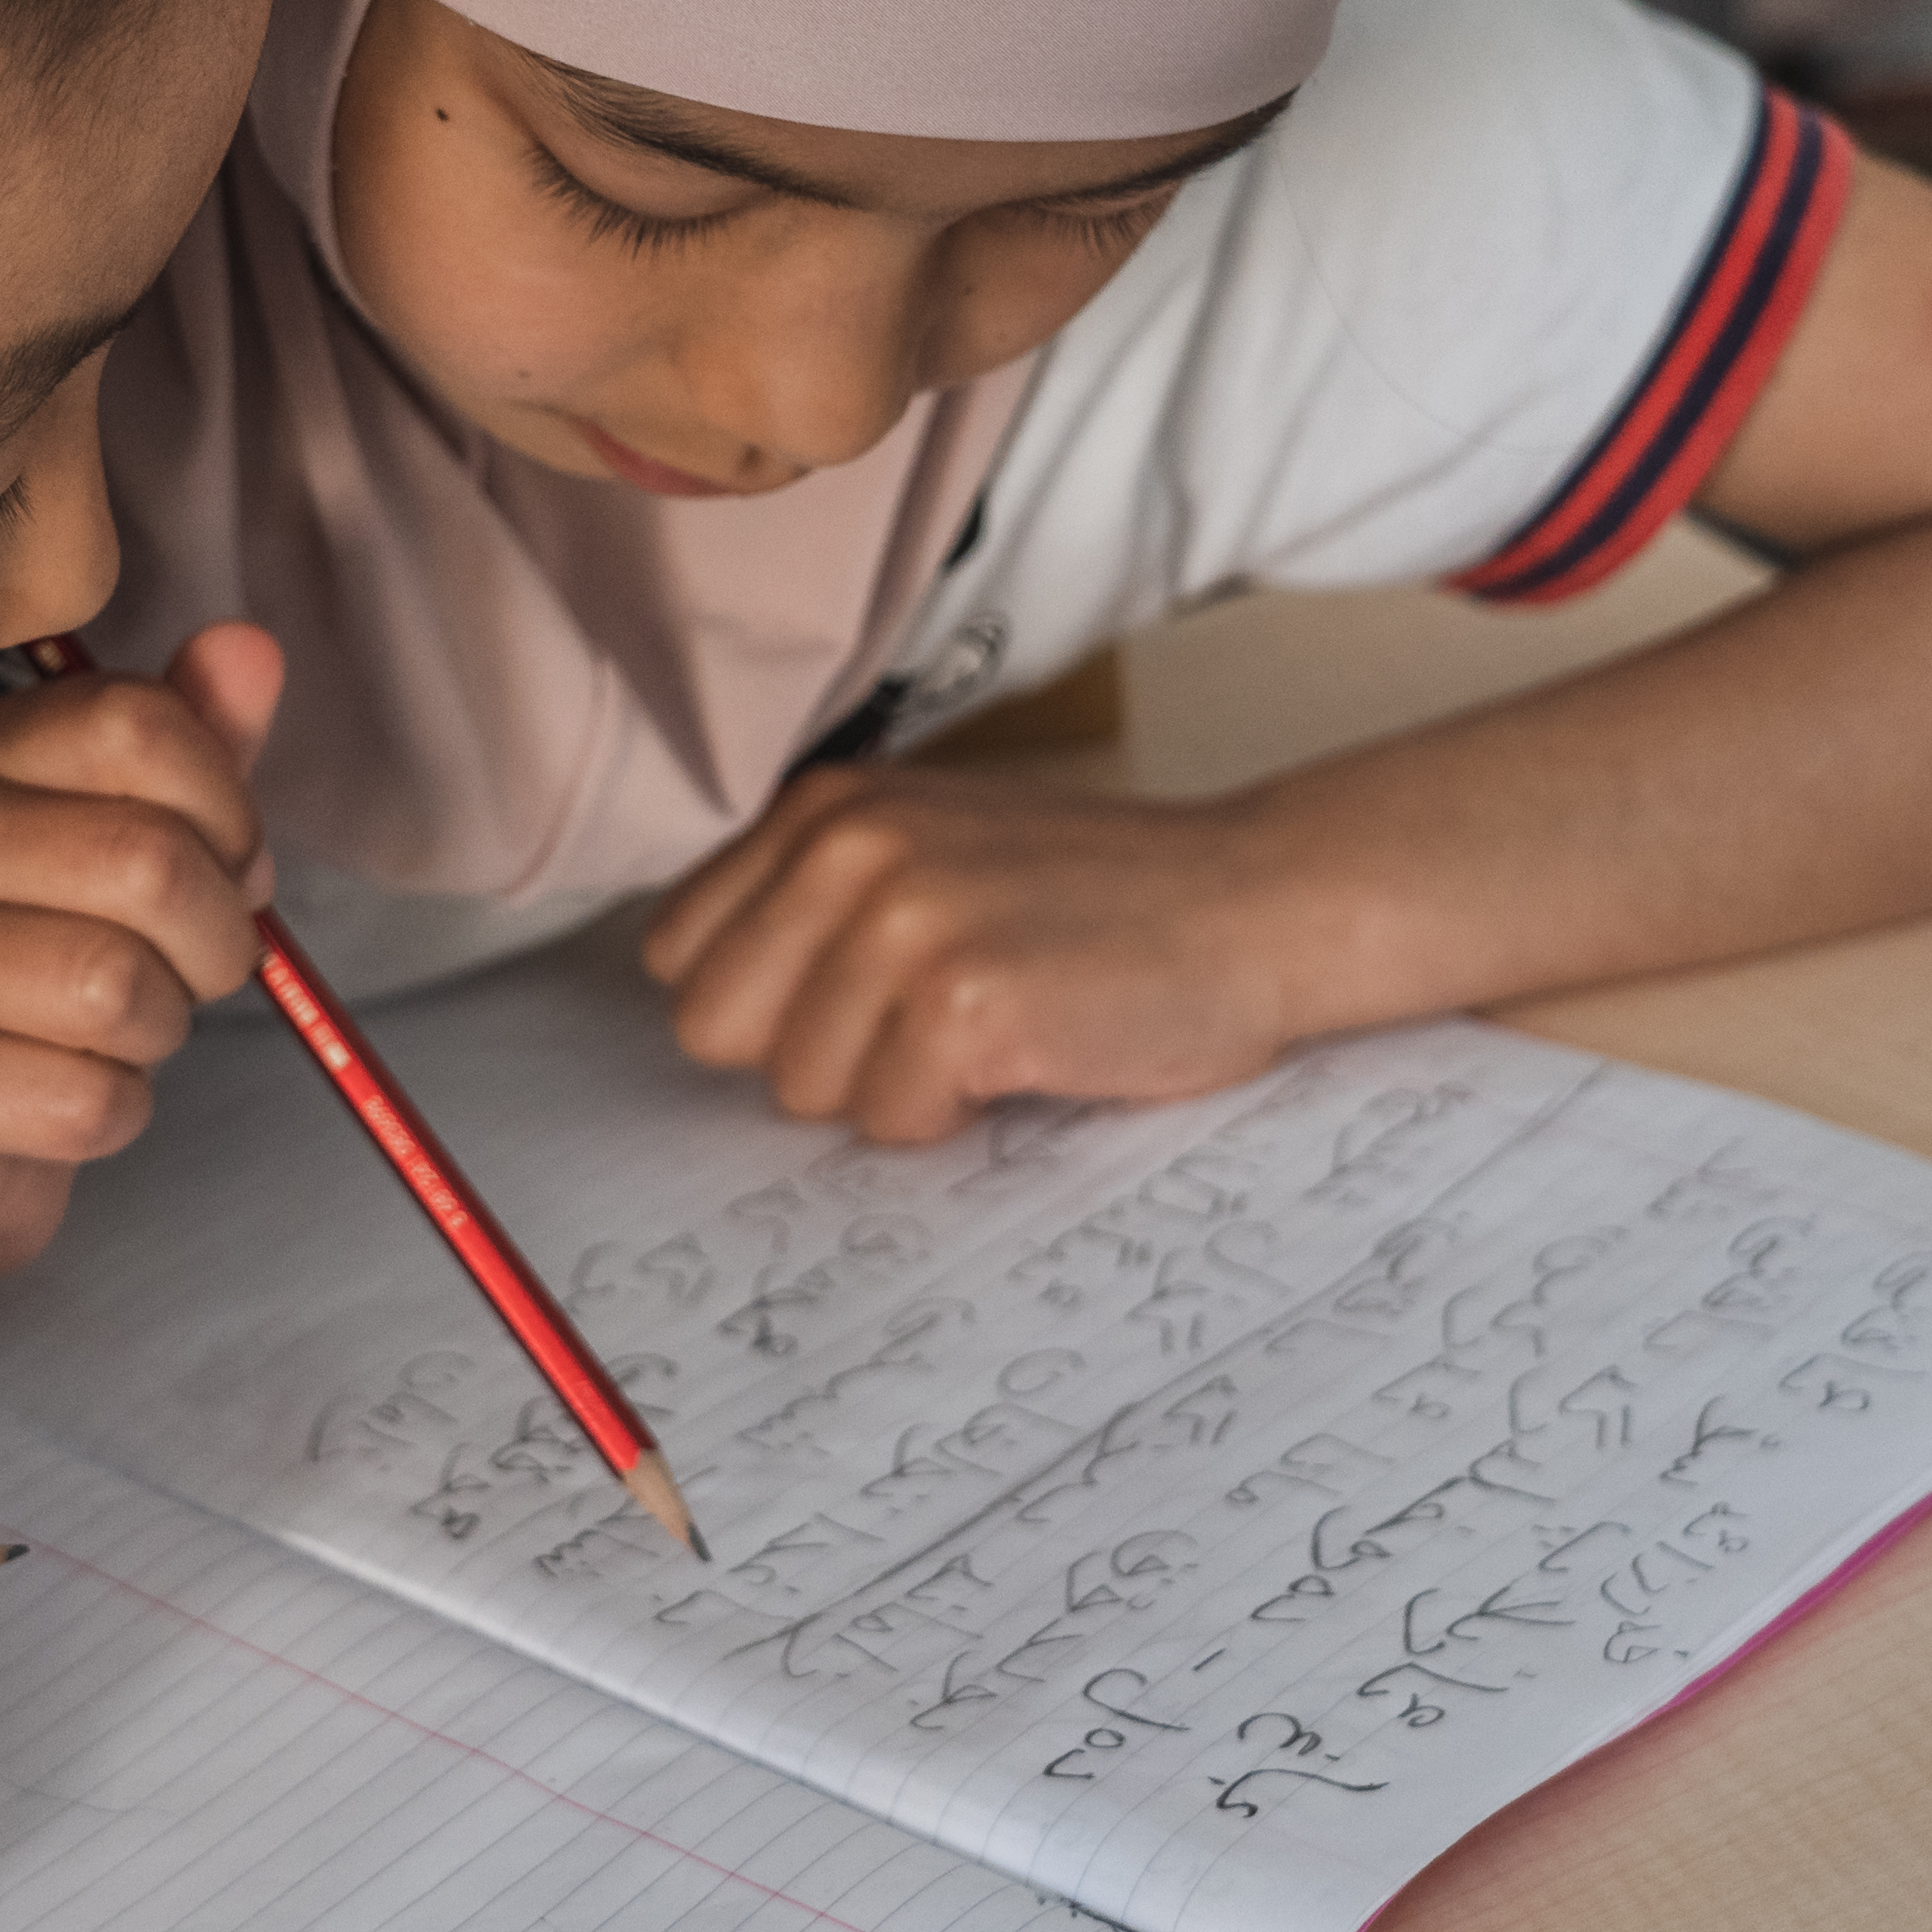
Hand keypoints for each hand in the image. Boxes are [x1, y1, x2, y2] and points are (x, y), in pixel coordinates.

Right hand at [0, 620, 281, 1272]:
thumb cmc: (50, 961)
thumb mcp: (132, 836)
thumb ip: (194, 743)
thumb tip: (251, 647)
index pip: (135, 723)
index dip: (228, 808)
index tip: (233, 865)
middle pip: (141, 860)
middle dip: (220, 936)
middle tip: (203, 968)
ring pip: (115, 986)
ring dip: (165, 1027)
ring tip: (129, 1028)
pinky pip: (83, 1100)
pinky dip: (121, 1111)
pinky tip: (80, 1093)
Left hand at [642, 766, 1310, 1143]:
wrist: (1252, 901)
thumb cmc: (1091, 897)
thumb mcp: (925, 848)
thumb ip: (808, 902)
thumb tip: (697, 1008)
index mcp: (821, 808)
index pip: (679, 957)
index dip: (765, 1003)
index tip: (851, 993)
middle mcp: (845, 849)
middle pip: (718, 1031)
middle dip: (811, 1053)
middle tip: (924, 1018)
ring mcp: (902, 923)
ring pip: (802, 1090)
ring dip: (894, 1085)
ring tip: (991, 1024)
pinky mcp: (963, 1004)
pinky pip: (889, 1123)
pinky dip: (954, 1114)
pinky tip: (1025, 1051)